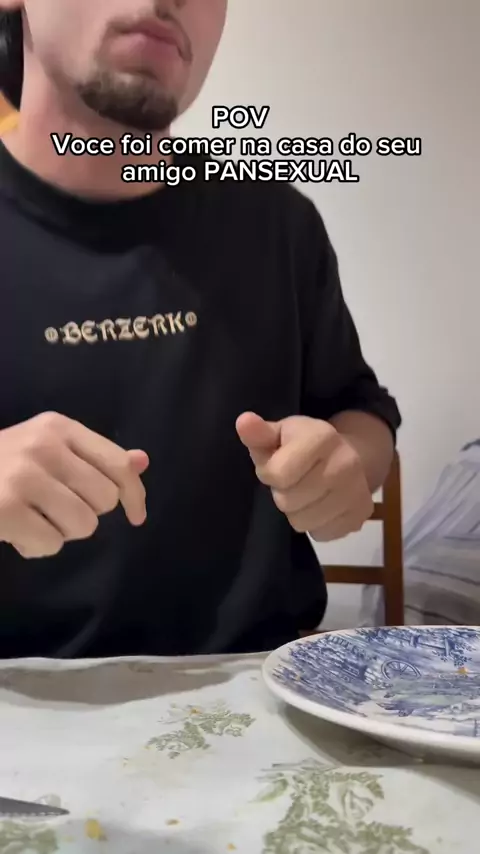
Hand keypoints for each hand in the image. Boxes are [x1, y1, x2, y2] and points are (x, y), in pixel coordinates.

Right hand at [0, 412, 148, 558]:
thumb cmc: (3, 464)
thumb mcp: (47, 447)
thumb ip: (94, 457)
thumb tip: (141, 462)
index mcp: (59, 427)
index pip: (117, 463)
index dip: (134, 494)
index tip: (137, 516)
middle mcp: (44, 446)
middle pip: (104, 500)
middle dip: (86, 513)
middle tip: (56, 507)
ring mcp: (24, 477)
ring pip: (83, 526)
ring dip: (62, 532)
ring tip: (36, 518)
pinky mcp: (7, 509)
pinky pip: (52, 544)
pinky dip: (38, 547)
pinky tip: (19, 532)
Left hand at [236, 412, 372, 541]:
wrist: (349, 457)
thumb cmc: (302, 445)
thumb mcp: (278, 433)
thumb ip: (258, 432)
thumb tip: (243, 422)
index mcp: (323, 436)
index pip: (278, 474)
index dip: (269, 473)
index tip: (276, 465)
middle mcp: (346, 463)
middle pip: (288, 501)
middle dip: (283, 493)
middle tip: (293, 480)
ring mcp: (357, 491)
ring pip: (303, 522)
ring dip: (297, 511)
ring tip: (306, 493)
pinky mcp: (361, 515)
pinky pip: (321, 534)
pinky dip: (316, 524)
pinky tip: (321, 505)